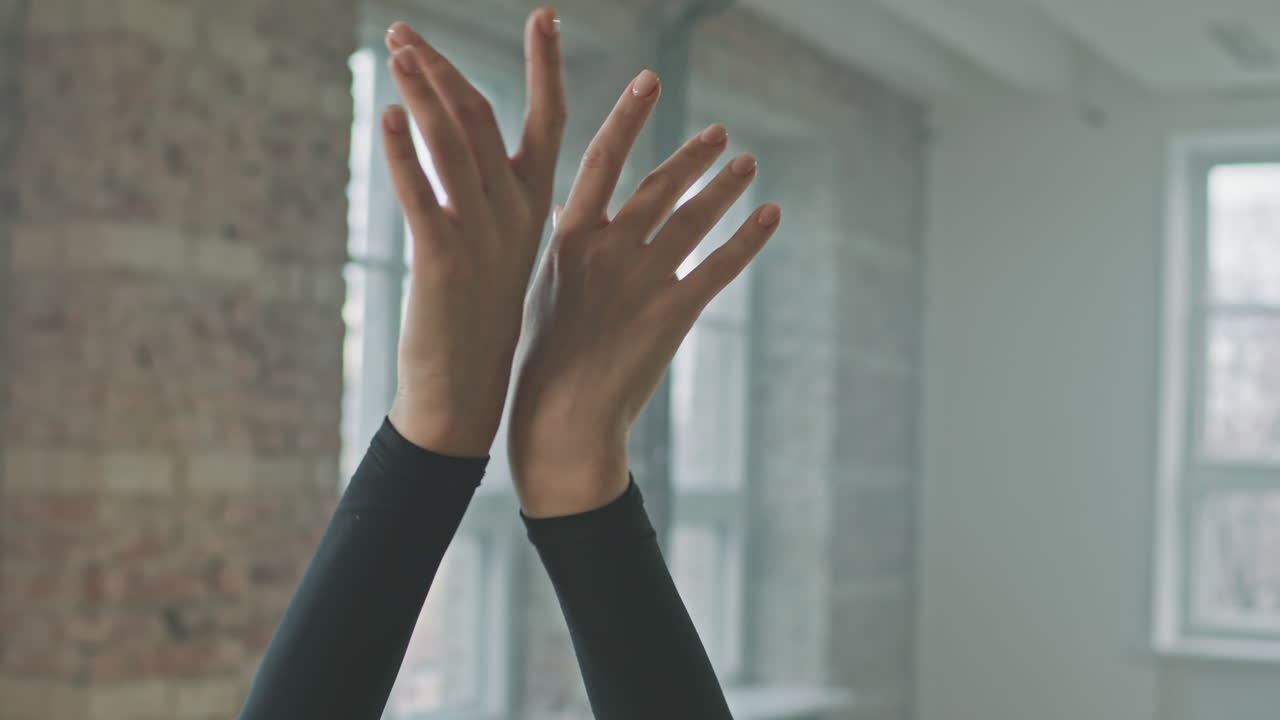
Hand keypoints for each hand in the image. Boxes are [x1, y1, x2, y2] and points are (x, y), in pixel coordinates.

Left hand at [381, 11, 564, 456]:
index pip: (548, 120)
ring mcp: (481, 236)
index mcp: (534, 209)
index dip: (546, 65)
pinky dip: (404, 152)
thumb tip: (490, 166)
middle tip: (406, 30)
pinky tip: (388, 116)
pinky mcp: (443, 261)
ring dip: (423, 90)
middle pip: (484, 118)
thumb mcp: (503, 257)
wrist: (467, 396)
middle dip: (444, 68)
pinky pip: (421, 193)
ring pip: (454, 144)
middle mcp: (515, 214)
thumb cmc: (482, 327)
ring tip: (397, 46)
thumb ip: (502, 206)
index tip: (545, 15)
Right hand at [508, 70, 780, 516]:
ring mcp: (640, 280)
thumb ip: (565, 246)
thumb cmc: (544, 358)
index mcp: (567, 238)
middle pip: (658, 185)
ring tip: (749, 163)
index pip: (601, 161)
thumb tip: (571, 209)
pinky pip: (720, 265)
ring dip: (725, 188)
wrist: (560, 420)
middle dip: (691, 156)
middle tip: (721, 133)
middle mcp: (605, 249)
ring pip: (694, 219)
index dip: (628, 117)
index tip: (649, 81)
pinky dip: (750, 237)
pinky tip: (771, 214)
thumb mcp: (542, 290)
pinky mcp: (672, 313)